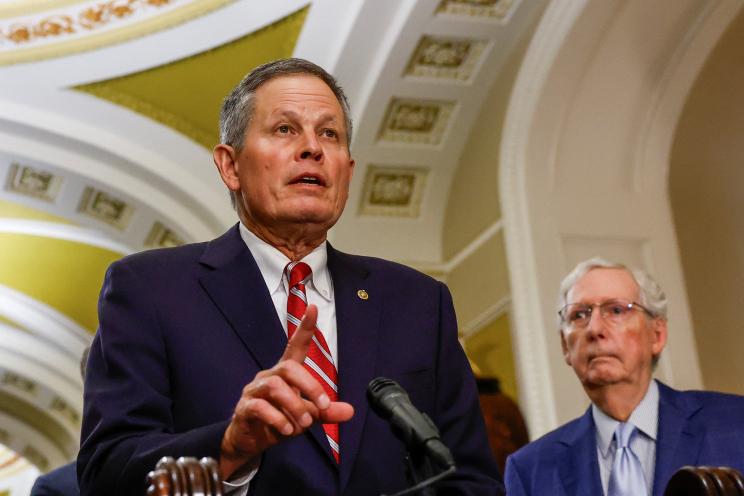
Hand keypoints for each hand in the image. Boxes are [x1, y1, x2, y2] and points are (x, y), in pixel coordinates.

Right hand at [219, 305, 353, 477]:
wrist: (250, 442)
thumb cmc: (280, 421)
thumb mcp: (307, 416)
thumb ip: (326, 412)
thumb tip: (350, 411)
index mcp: (286, 373)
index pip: (295, 345)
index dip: (304, 327)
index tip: (313, 308)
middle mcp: (269, 376)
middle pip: (289, 367)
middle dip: (309, 386)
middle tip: (323, 405)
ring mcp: (254, 391)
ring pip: (275, 387)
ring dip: (294, 405)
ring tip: (303, 425)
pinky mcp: (244, 407)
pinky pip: (260, 407)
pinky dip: (277, 419)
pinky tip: (287, 430)